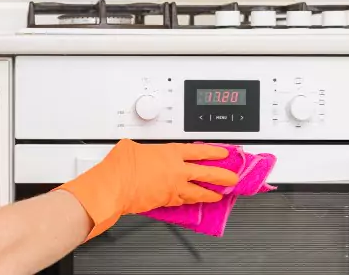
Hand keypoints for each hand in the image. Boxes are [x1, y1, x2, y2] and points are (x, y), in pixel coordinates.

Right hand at [54, 139, 238, 239]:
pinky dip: (189, 200)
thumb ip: (141, 148)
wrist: (115, 186)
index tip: (223, 155)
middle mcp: (176, 171)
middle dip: (223, 176)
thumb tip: (135, 150)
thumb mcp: (131, 147)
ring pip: (198, 192)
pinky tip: (192, 201)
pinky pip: (182, 201)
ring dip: (210, 193)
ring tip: (219, 195)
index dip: (213, 153)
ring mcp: (172, 188)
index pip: (198, 152)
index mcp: (170, 153)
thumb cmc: (121, 166)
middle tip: (233, 179)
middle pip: (207, 173)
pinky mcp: (165, 201)